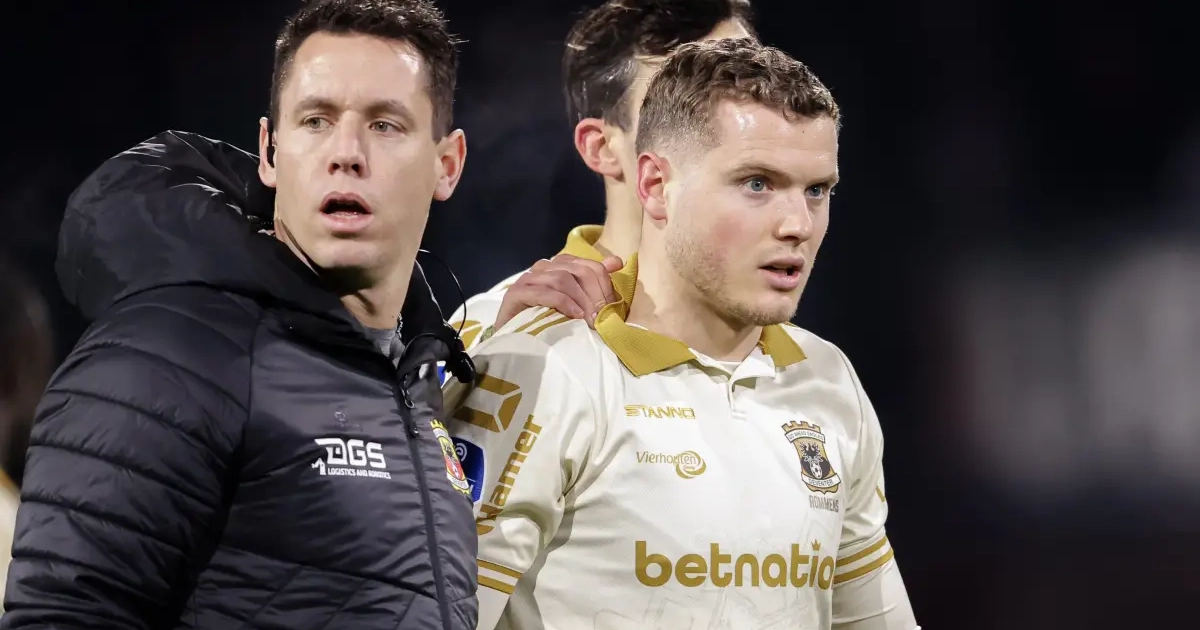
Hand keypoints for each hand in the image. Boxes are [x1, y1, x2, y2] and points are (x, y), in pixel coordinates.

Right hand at [495, 254, 623, 328]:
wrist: (516, 339)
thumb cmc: (549, 320)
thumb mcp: (578, 301)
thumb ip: (595, 281)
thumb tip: (618, 262)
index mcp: (559, 265)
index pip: (589, 265)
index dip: (604, 285)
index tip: (613, 306)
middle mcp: (543, 268)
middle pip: (577, 270)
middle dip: (594, 293)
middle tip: (603, 315)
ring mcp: (528, 279)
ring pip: (560, 279)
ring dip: (580, 300)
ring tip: (590, 319)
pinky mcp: (516, 294)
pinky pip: (543, 292)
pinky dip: (562, 303)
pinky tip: (574, 316)